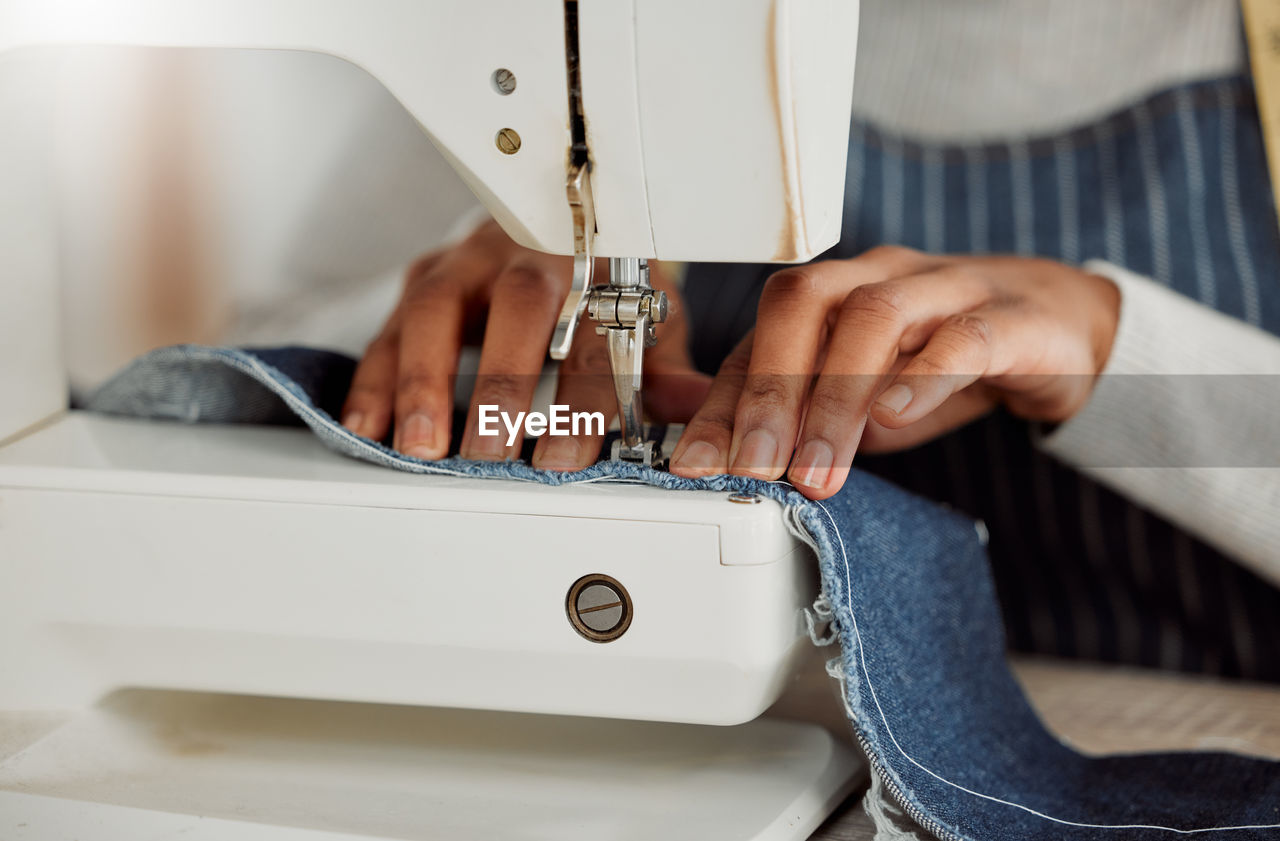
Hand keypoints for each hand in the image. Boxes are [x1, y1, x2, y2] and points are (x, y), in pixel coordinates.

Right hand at [340, 219, 708, 468]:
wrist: (565, 217)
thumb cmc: (605, 280)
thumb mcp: (647, 317)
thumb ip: (663, 368)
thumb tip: (698, 410)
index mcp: (593, 266)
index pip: (589, 336)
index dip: (578, 401)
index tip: (565, 460)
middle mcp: (527, 254)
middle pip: (514, 308)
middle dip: (497, 384)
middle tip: (486, 455)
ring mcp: (468, 262)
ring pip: (435, 307)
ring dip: (422, 381)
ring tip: (418, 447)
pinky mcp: (423, 278)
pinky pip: (391, 324)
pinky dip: (375, 379)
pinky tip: (367, 428)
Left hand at [669, 246, 1120, 498]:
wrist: (1058, 327)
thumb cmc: (943, 358)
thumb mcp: (858, 392)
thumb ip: (794, 413)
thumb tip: (714, 450)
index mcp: (835, 294)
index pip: (759, 336)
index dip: (722, 401)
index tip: (696, 464)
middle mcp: (880, 277)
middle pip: (805, 303)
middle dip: (768, 391)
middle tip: (753, 468)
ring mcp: (947, 288)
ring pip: (875, 317)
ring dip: (836, 399)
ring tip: (817, 469)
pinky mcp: (1013, 317)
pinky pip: (965, 334)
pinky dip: (925, 374)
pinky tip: (897, 414)